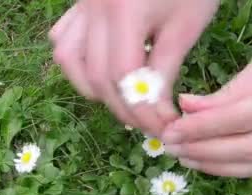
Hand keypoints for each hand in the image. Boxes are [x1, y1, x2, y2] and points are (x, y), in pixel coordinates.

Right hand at [49, 0, 218, 135]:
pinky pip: (65, 39)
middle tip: (150, 123)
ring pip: (69, 60)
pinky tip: (102, 71)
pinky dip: (79, 63)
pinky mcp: (80, 2)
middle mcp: (93, 8)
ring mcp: (82, 4)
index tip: (165, 125)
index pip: (124, 78)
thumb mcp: (186, 25)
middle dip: (124, 109)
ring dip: (95, 89)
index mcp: (124, 12)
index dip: (143, 110)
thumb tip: (153, 111)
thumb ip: (166, 69)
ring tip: (125, 100)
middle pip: (97, 76)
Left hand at [161, 1, 251, 176]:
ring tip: (189, 157)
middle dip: (207, 152)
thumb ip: (231, 90)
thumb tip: (189, 111)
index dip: (203, 129)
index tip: (173, 130)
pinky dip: (244, 164)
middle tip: (173, 147)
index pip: (243, 120)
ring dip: (222, 166)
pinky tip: (217, 159)